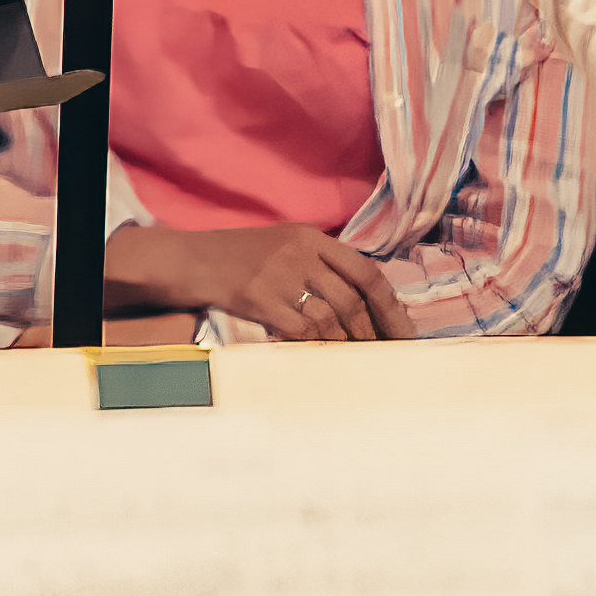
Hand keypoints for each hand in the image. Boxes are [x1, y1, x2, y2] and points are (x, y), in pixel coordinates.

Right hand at [113, 219, 393, 339]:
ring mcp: (279, 275)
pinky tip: (324, 356)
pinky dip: (319, 346)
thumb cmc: (241, 256)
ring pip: (331, 318)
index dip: (390, 305)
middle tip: (383, 354)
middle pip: (352, 299)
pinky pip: (303, 330)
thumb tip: (368, 303)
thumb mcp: (285, 244)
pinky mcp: (260, 298)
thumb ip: (323, 264)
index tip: (404, 331)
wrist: (191, 260)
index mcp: (311, 236)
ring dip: (348, 343)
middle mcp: (299, 252)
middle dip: (372, 332)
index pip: (365, 270)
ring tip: (356, 359)